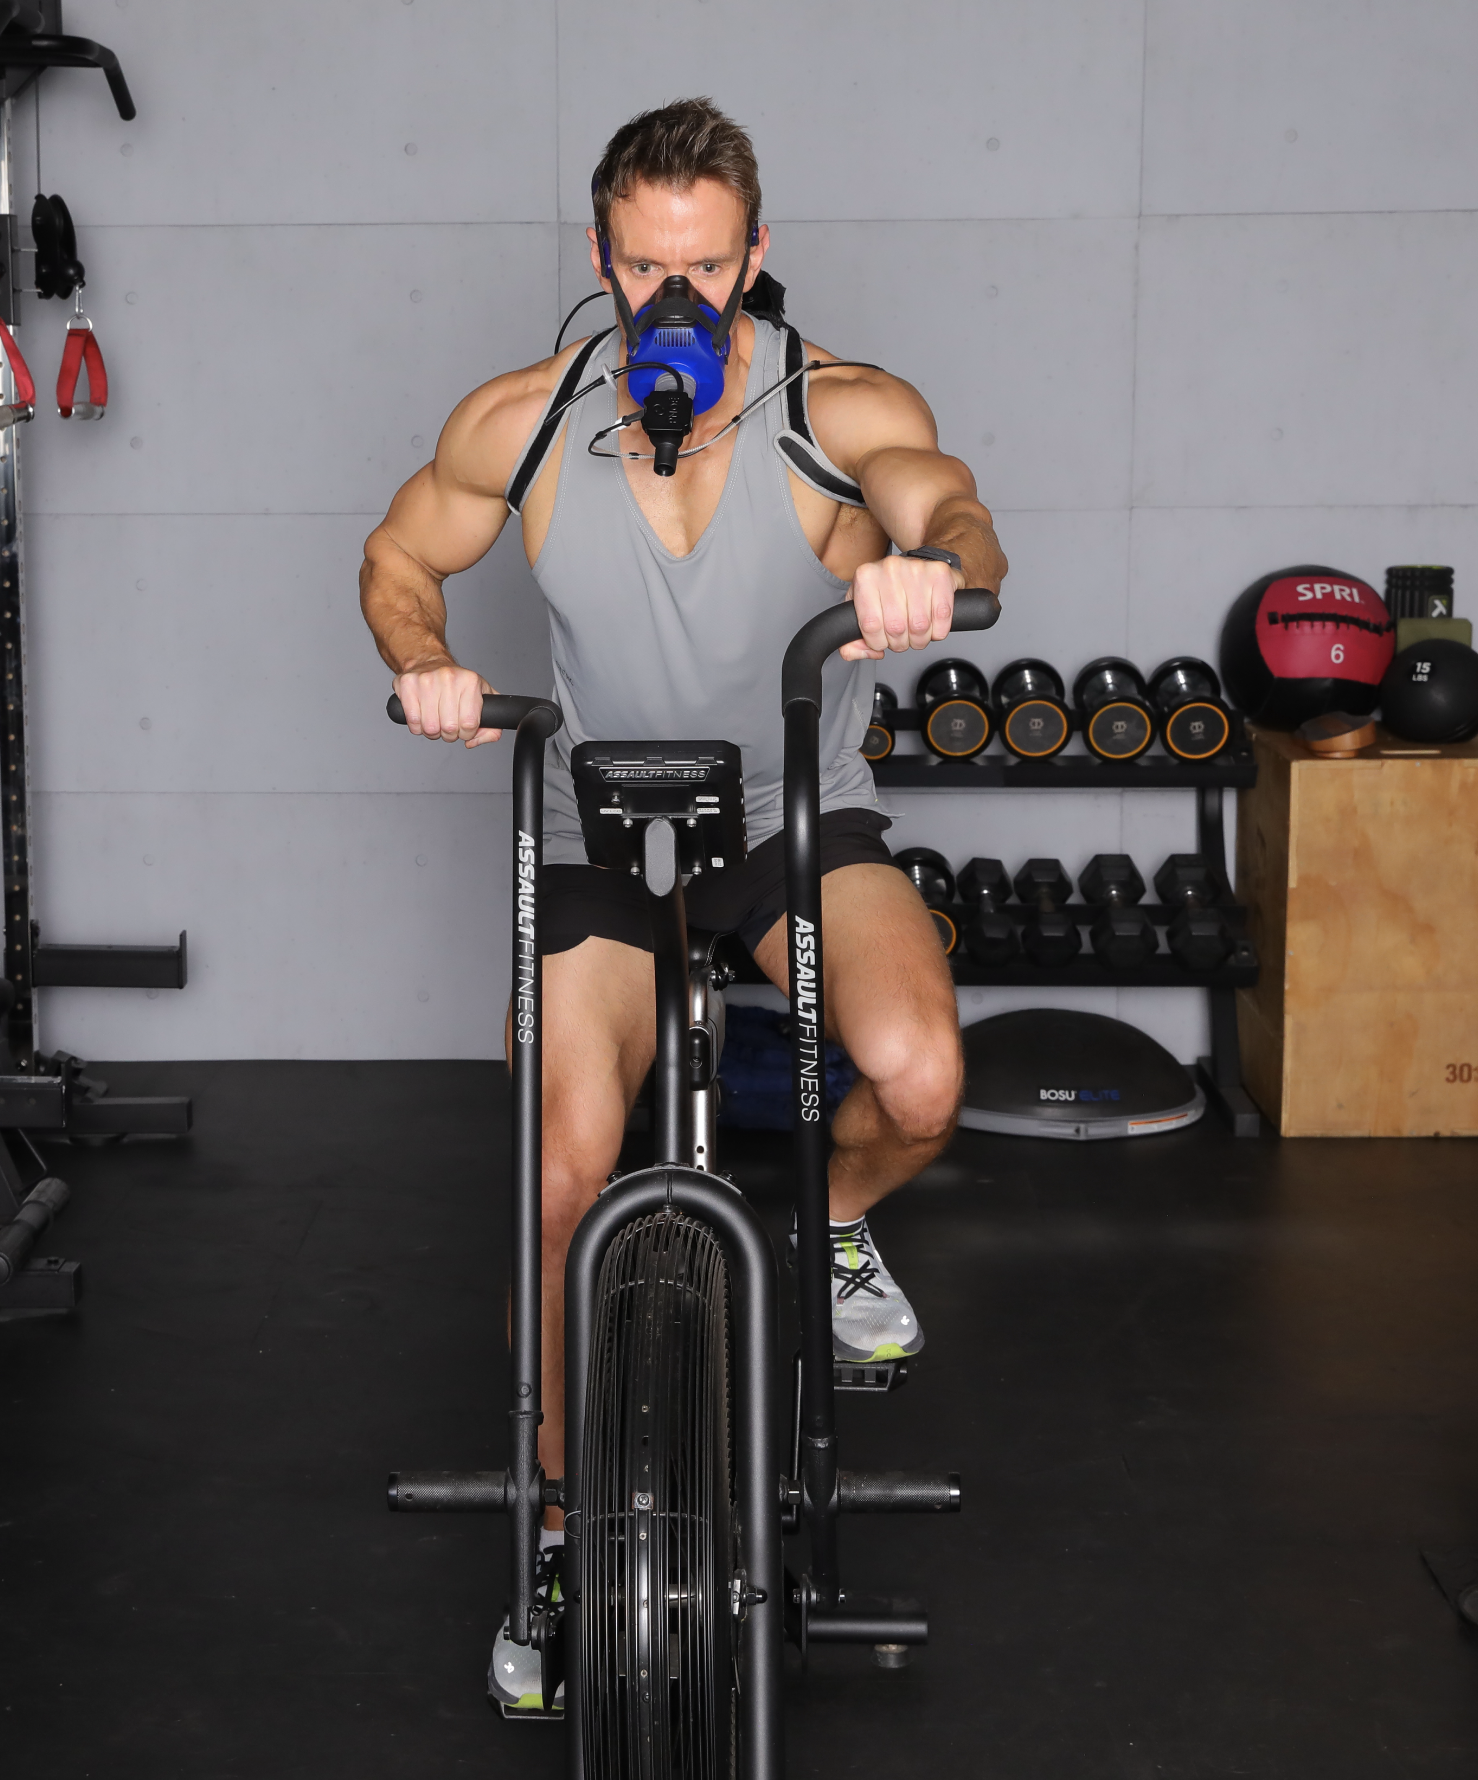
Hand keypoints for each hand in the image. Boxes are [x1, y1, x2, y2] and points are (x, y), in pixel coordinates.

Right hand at [393, 663, 500, 745]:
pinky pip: (413, 721)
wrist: (430, 661)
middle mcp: (448, 678)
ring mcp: (426, 680)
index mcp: (470, 682)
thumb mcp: (482, 698)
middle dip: (450, 734)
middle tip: (449, 726)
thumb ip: (492, 724)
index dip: (467, 734)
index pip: (469, 725)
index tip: (464, 728)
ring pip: (430, 728)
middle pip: (449, 728)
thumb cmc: (457, 683)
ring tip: (436, 722)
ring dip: (433, 732)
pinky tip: (423, 718)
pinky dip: (417, 727)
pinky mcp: (407, 684)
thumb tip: (474, 741)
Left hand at [841, 554, 958, 660]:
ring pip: (919, 626)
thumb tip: (862, 651)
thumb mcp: (863, 606)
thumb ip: (852, 635)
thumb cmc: (890, 588)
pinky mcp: (940, 574)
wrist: (920, 563)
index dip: (877, 642)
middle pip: (896, 628)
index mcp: (866, 577)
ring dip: (920, 639)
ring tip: (916, 633)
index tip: (881, 641)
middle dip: (899, 643)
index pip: (870, 626)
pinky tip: (932, 625)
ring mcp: (916, 569)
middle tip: (901, 638)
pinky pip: (942, 617)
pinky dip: (938, 630)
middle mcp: (890, 569)